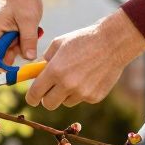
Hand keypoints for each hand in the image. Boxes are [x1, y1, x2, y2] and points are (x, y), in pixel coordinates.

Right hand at [0, 0, 52, 62]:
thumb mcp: (29, 20)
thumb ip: (28, 40)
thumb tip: (29, 58)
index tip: (6, 75)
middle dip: (13, 56)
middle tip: (27, 50)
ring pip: (8, 50)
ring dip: (20, 48)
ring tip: (30, 33)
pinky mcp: (7, 31)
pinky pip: (13, 44)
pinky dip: (22, 42)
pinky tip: (30, 32)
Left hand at [25, 9, 144, 109]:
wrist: (113, 42)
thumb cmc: (83, 40)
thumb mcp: (59, 44)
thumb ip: (45, 60)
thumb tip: (37, 72)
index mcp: (55, 71)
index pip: (35, 93)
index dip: (31, 98)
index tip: (32, 98)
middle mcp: (67, 85)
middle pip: (49, 104)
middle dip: (47, 99)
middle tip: (51, 91)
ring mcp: (82, 93)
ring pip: (66, 102)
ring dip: (66, 94)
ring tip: (76, 76)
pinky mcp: (94, 97)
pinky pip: (82, 99)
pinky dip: (82, 92)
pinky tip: (90, 76)